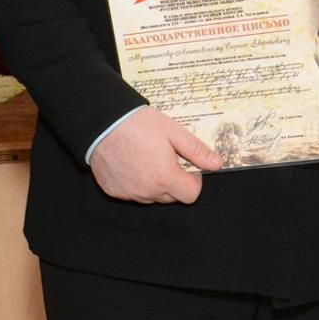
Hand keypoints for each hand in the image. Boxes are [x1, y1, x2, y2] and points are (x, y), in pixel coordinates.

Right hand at [88, 107, 222, 203]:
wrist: (102, 122)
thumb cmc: (137, 124)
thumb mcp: (173, 131)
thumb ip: (196, 150)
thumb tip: (217, 164)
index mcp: (165, 178)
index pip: (191, 195)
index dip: (193, 181)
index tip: (187, 167)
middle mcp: (147, 191)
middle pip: (171, 197)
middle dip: (174, 181)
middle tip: (166, 157)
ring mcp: (128, 193)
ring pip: (151, 196)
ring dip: (155, 183)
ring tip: (147, 157)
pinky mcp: (113, 191)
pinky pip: (132, 193)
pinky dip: (135, 182)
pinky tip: (131, 162)